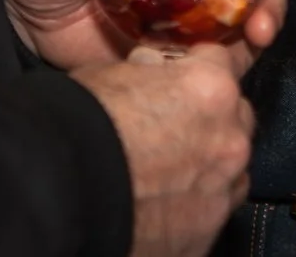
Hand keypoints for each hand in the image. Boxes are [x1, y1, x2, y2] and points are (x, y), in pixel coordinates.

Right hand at [79, 48, 253, 256]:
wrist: (59, 191)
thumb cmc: (81, 123)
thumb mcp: (114, 73)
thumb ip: (151, 72)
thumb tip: (153, 71)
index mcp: (211, 88)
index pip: (224, 62)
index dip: (198, 69)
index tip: (182, 78)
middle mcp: (229, 139)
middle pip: (236, 118)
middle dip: (212, 119)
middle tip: (173, 127)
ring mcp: (221, 191)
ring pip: (232, 170)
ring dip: (210, 165)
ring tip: (169, 173)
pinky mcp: (205, 234)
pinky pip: (212, 212)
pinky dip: (194, 206)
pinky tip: (161, 205)